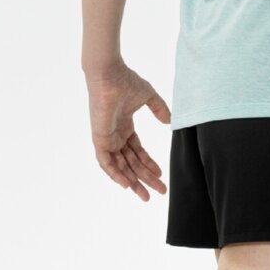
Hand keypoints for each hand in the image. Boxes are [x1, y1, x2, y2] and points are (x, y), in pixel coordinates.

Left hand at [86, 61, 170, 200]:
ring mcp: (107, 138)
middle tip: (159, 191)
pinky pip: (106, 162)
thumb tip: (169, 121)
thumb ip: (159, 108)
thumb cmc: (125, 81)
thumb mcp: (148, 96)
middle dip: (145, 178)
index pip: (137, 151)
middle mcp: (116, 136)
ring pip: (121, 167)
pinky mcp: (100, 139)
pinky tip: (127, 184)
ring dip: (133, 181)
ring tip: (146, 194)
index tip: (161, 174)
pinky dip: (115, 174)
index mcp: (125, 127)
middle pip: (131, 163)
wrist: (109, 75)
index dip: (149, 163)